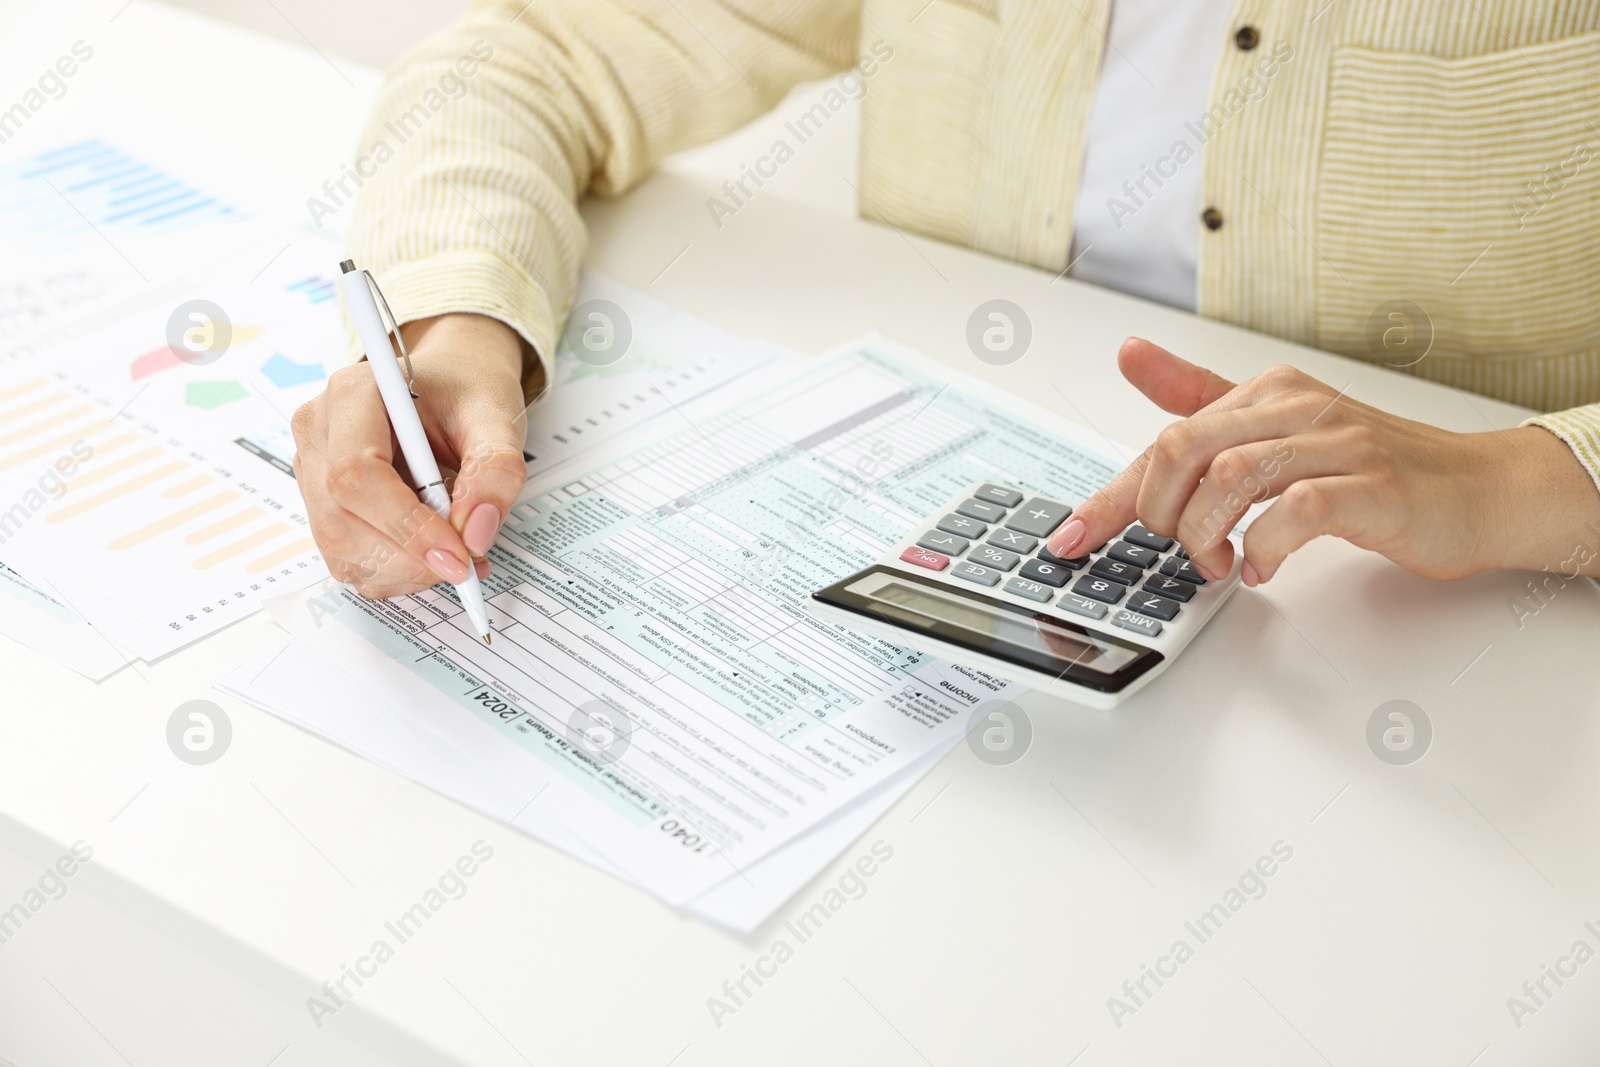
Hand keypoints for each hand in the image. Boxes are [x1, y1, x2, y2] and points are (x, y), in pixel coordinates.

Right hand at [292, 313, 532, 596]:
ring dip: (403, 570)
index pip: (357, 473)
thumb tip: (475, 534)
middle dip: (409, 557)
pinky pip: (346, 557)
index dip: (406, 524)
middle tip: (466, 564)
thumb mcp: (497, 418)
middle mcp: (320, 431)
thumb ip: (495, 470)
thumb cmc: (465, 392)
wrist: (450, 385)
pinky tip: (431, 554)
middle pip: (341, 518)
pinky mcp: (323, 503)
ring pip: (340, 547)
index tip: (458, 554)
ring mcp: (313, 469)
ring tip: (456, 555)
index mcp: (354, 393)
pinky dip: (395, 572)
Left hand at [1043, 338, 1599, 584]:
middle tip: (1178, 548)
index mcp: (1264, 393)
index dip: (1110, 496)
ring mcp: (1337, 445)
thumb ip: (1200, 399)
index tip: (1070, 537)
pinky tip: (1262, 567)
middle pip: (1182, 448)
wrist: (1477, 490)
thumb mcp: (1276, 428)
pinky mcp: (1373, 487)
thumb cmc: (1371, 468)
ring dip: (1206, 535)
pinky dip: (1265, 548)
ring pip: (1230, 478)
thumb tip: (1132, 355)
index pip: (1165, 437)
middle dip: (1159, 513)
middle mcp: (1295, 407)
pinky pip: (1297, 512)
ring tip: (1217, 563)